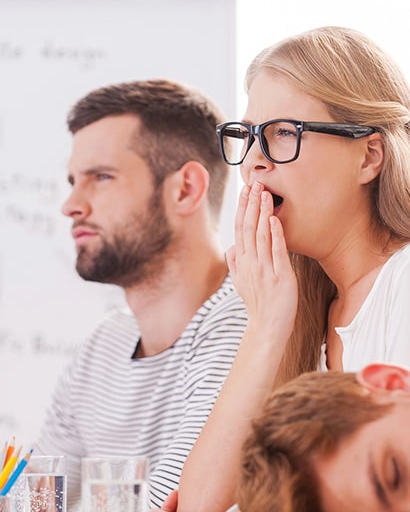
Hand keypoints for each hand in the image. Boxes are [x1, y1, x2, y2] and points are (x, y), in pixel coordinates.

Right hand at [228, 182, 296, 341]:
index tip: (246, 191)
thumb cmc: (258, 305)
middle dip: (251, 205)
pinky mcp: (280, 277)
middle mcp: (250, 264)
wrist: (267, 327)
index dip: (242, 209)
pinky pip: (276, 252)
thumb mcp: (241, 284)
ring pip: (261, 236)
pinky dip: (275, 235)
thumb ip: (236, 264)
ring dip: (262, 214)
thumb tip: (231, 249)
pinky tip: (275, 220)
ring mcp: (264, 270)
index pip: (240, 230)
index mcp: (241, 263)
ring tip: (265, 194)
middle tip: (255, 184)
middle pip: (248, 229)